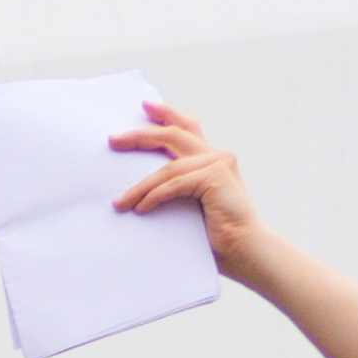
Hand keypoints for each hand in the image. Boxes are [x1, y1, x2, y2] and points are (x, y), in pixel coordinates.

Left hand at [107, 102, 265, 277]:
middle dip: (141, 136)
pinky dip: (154, 197)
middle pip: (173, 135)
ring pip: (167, 168)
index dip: (166, 114)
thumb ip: (175, 190)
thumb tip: (137, 193)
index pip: (186, 129)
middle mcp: (216, 155)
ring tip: (119, 203)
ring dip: (139, 187)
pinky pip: (174, 184)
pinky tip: (139, 210)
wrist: (244, 250)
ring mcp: (218, 163)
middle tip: (113, 140)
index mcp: (211, 159)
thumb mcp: (190, 207)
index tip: (145, 106)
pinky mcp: (216, 176)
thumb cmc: (216, 236)